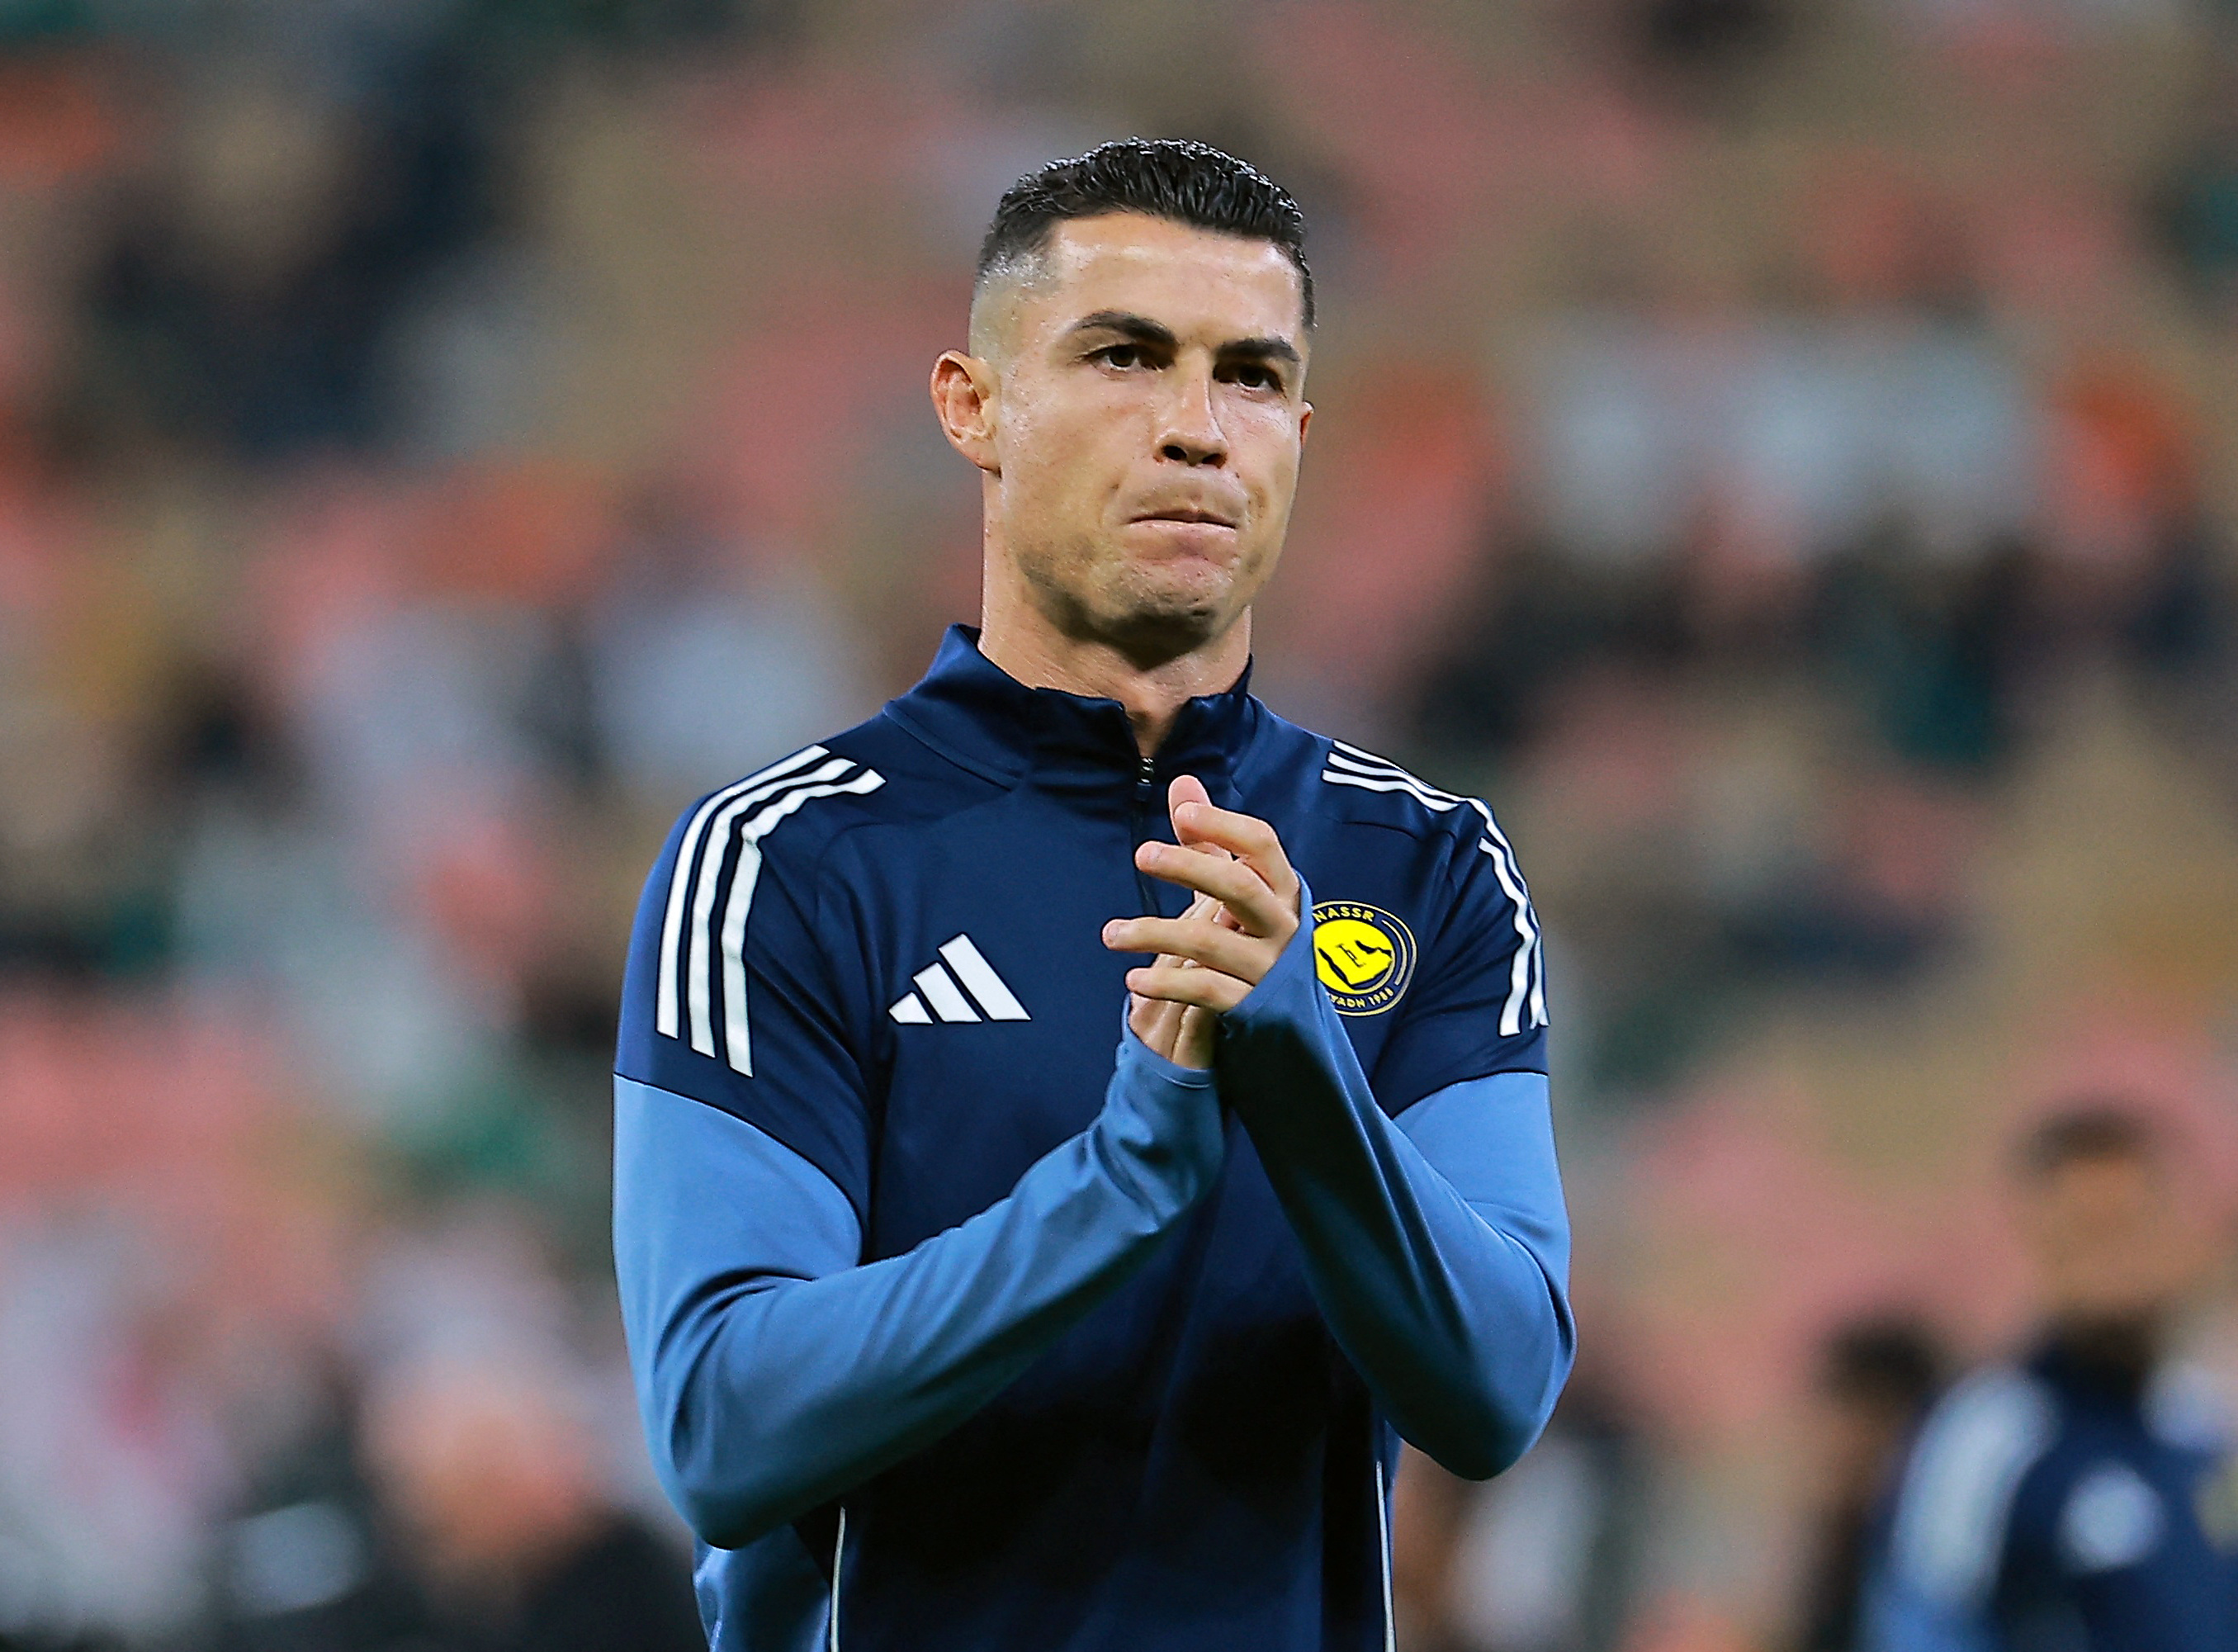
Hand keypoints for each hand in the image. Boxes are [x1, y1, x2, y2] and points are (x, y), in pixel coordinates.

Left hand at [1102, 776, 1303, 1067]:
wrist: (1286, 1022)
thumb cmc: (1253, 940)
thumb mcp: (1236, 889)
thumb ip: (1209, 841)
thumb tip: (1183, 783)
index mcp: (1281, 889)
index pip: (1262, 845)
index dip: (1224, 825)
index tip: (1181, 815)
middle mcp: (1282, 925)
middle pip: (1239, 886)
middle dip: (1190, 866)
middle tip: (1141, 854)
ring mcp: (1269, 968)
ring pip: (1210, 942)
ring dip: (1154, 933)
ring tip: (1110, 935)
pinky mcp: (1252, 1008)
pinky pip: (1206, 992)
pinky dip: (1166, 985)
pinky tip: (1132, 980)